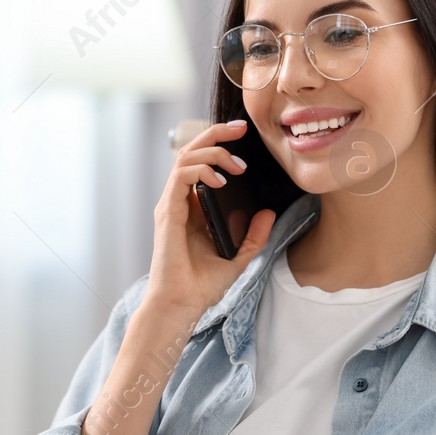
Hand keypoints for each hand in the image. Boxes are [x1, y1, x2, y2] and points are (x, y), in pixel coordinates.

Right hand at [141, 120, 276, 323]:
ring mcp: (171, 205)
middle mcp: (179, 201)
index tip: (243, 135)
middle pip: (191, 152)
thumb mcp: (239, 257)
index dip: (220, 144)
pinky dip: (201, 171)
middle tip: (240, 129)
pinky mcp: (168, 212)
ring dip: (213, 153)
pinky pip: (181, 177)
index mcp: (193, 208)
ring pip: (185, 158)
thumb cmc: (202, 285)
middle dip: (215, 134)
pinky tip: (221, 180)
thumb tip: (268, 212)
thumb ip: (253, 235)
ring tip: (237, 166)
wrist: (182, 305)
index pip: (202, 163)